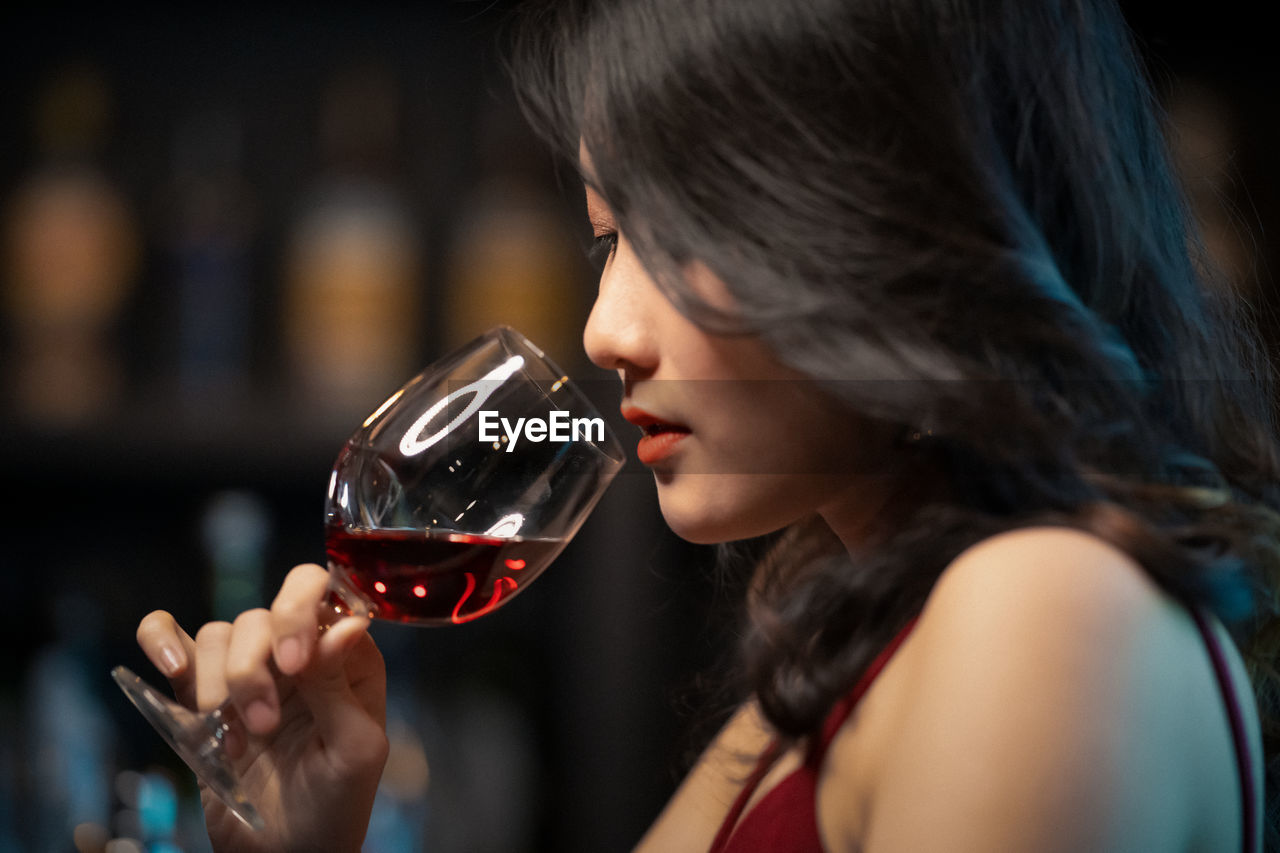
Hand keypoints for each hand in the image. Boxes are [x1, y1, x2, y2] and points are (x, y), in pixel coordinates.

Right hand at [135, 564, 388, 852]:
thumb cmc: (335, 806)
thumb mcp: (355, 750)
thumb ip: (342, 685)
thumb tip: (346, 622)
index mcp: (346, 660)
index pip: (325, 595)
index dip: (302, 614)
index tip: (295, 665)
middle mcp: (298, 655)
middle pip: (265, 613)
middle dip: (256, 664)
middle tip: (264, 720)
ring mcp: (249, 673)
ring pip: (222, 634)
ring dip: (222, 683)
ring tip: (239, 736)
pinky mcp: (200, 697)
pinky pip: (173, 641)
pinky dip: (162, 640)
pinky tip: (171, 668)